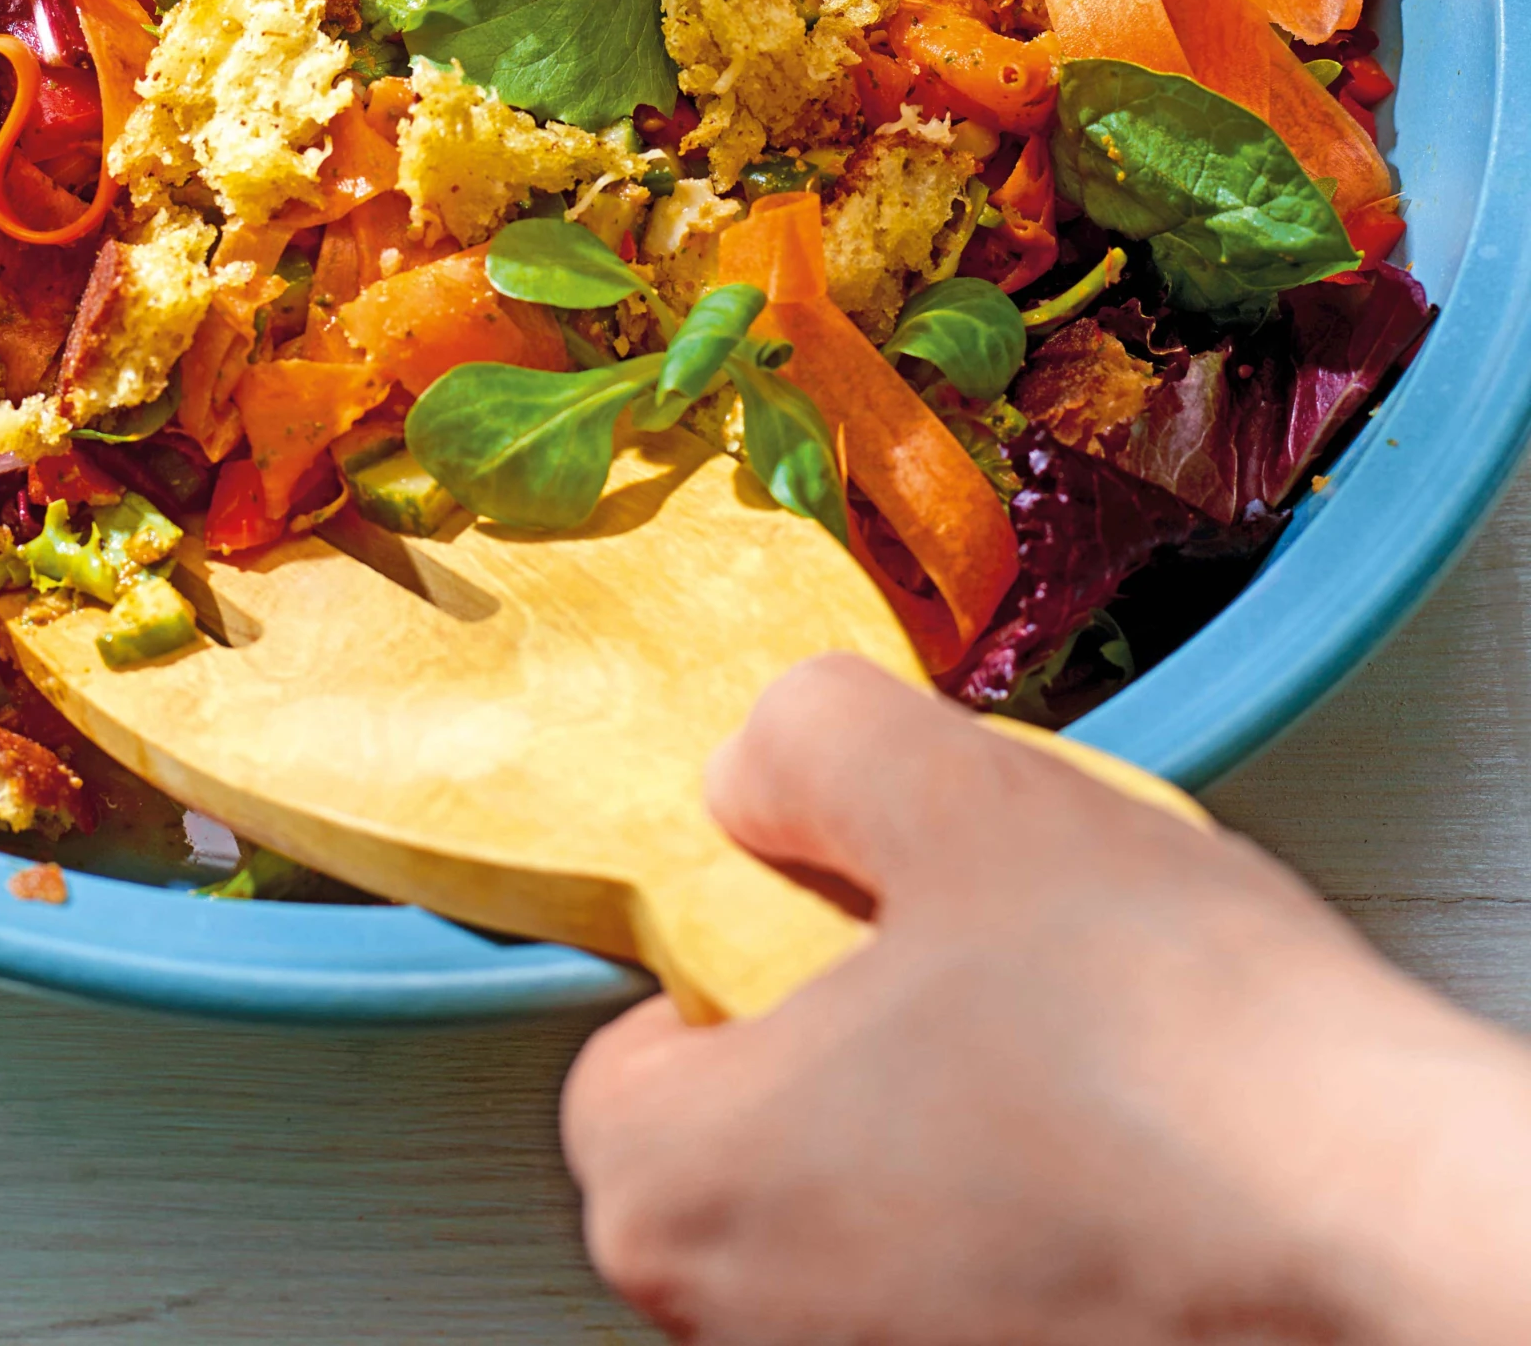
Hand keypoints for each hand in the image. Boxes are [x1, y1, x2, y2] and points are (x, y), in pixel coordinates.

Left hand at [561, 655, 1530, 1345]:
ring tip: (1078, 1053)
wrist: (1398, 1242)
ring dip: (949, 1124)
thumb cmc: (1188, 1071)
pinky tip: (1134, 1150)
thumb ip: (806, 744)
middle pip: (749, 1138)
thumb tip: (764, 767)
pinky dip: (1037, 1212)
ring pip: (872, 1215)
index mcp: (683, 1199)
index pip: (631, 1051)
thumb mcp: (954, 792)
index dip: (737, 951)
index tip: (837, 909)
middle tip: (976, 964)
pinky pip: (976, 1285)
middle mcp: (756, 1337)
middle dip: (848, 1037)